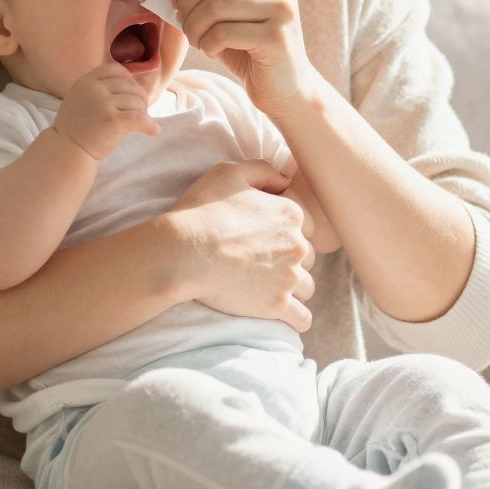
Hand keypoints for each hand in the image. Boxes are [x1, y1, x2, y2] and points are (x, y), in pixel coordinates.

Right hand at [51, 62, 160, 160]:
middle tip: (139, 112)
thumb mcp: (81, 98)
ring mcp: (102, 104)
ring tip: (140, 123)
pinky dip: (149, 124)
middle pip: (130, 85)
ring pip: (137, 101)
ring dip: (143, 112)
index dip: (129, 79)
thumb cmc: (78, 127)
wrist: (67, 150)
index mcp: (86, 81)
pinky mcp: (111, 121)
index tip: (132, 92)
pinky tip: (153, 130)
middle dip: (139, 98)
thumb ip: (100, 88)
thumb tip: (136, 83)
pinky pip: (139, 118)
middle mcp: (94, 89)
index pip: (116, 70)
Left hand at [162, 0, 315, 114]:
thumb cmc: (248, 42)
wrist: (283, 86)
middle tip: (182, 20)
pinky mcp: (278, 37)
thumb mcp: (226, 2)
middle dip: (184, 0)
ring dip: (193, 26)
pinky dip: (206, 43)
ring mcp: (283, 7)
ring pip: (214, 5)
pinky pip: (223, 32)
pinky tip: (211, 49)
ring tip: (197, 38)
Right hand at [164, 159, 317, 331]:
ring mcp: (289, 277)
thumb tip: (284, 179)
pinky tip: (286, 315)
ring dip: (292, 287)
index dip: (286, 233)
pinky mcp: (276, 305)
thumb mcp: (229, 172)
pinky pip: (302, 318)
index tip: (266, 240)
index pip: (305, 228)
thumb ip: (263, 170)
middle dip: (289, 261)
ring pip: (306, 286)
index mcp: (291, 214)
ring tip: (268, 288)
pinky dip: (297, 317)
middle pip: (306, 258)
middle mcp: (297, 246)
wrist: (182, 253)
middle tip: (262, 264)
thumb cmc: (202, 210)